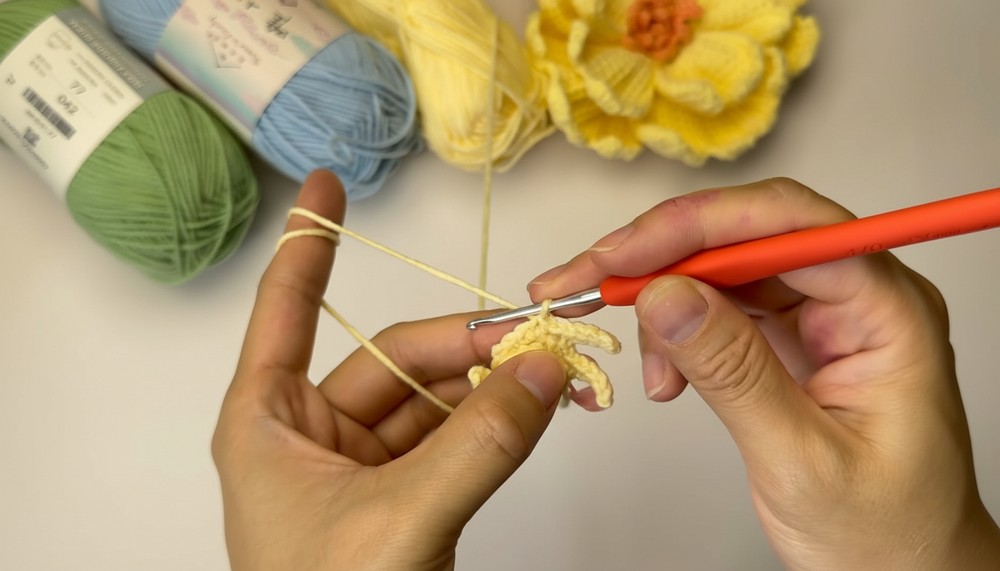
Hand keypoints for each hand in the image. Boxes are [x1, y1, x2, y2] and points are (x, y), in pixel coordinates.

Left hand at [212, 171, 567, 570]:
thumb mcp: (399, 522)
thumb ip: (476, 443)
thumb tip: (541, 368)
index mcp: (268, 426)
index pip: (287, 311)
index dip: (307, 245)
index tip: (324, 186)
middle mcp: (311, 437)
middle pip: (395, 358)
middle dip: (467, 341)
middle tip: (538, 332)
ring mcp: (362, 468)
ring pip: (436, 401)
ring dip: (495, 384)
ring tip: (557, 372)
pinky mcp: (404, 499)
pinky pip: (456, 440)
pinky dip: (498, 424)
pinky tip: (537, 410)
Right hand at [529, 178, 999, 568]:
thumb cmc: (886, 532)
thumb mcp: (801, 459)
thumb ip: (734, 372)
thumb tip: (667, 297)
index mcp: (888, 311)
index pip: (787, 226)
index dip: (696, 227)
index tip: (623, 254)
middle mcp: (856, 297)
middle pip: (744, 237)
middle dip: (660, 257)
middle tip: (587, 282)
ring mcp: (822, 316)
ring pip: (723, 270)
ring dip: (665, 304)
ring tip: (649, 369)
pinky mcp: (791, 339)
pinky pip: (720, 309)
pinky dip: (679, 335)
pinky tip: (667, 376)